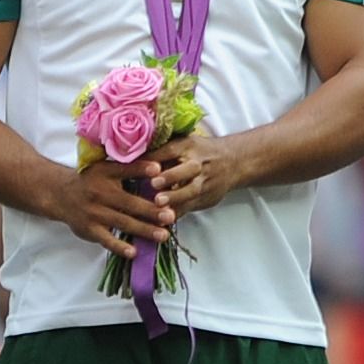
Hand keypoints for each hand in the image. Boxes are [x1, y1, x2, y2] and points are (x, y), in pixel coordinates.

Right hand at [52, 154, 173, 255]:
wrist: (59, 194)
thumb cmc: (91, 180)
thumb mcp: (106, 168)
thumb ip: (130, 168)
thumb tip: (159, 166)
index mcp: (105, 174)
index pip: (125, 170)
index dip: (141, 170)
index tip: (159, 170)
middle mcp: (99, 193)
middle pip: (129, 203)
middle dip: (151, 210)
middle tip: (171, 216)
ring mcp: (94, 213)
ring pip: (122, 222)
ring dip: (144, 230)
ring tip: (163, 235)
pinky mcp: (89, 229)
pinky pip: (106, 240)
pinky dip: (119, 247)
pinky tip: (134, 252)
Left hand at [141, 125, 255, 220]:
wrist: (235, 162)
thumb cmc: (199, 152)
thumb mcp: (185, 143)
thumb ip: (162, 150)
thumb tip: (129, 155)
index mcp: (189, 146)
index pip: (172, 150)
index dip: (157, 157)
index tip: (140, 164)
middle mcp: (199, 163)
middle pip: (187, 169)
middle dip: (171, 176)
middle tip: (154, 183)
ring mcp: (206, 181)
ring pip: (191, 190)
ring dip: (175, 197)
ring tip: (159, 203)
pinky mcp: (208, 197)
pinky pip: (192, 206)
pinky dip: (179, 212)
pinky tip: (165, 219)